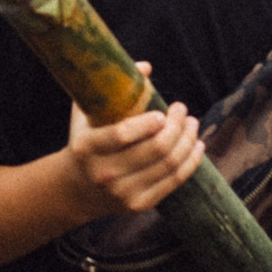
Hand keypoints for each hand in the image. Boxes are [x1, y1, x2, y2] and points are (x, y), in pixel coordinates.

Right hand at [67, 64, 201, 216]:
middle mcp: (104, 174)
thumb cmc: (84, 144)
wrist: (75, 190)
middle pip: (155, 148)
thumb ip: (110, 90)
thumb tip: (146, 66)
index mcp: (87, 148)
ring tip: (192, 124)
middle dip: (176, 126)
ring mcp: (122, 193)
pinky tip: (196, 145)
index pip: (122, 134)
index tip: (163, 112)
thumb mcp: (85, 116)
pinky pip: (174, 180)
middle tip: (182, 110)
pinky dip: (191, 161)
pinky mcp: (138, 205)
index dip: (149, 122)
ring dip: (188, 141)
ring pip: (169, 164)